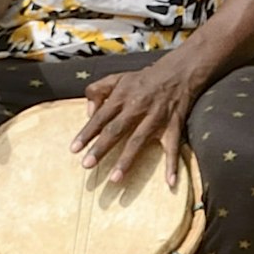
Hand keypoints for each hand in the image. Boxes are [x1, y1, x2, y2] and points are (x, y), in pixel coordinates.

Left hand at [74, 53, 203, 181]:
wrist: (180, 72)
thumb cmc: (144, 78)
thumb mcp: (118, 78)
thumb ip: (98, 90)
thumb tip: (88, 112)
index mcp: (122, 97)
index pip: (100, 117)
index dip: (87, 133)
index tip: (74, 149)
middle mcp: (137, 108)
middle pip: (116, 130)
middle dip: (101, 148)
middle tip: (87, 165)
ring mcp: (156, 119)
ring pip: (139, 141)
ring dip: (127, 160)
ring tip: (115, 179)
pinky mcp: (173, 126)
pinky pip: (173, 147)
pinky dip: (172, 164)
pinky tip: (170, 182)